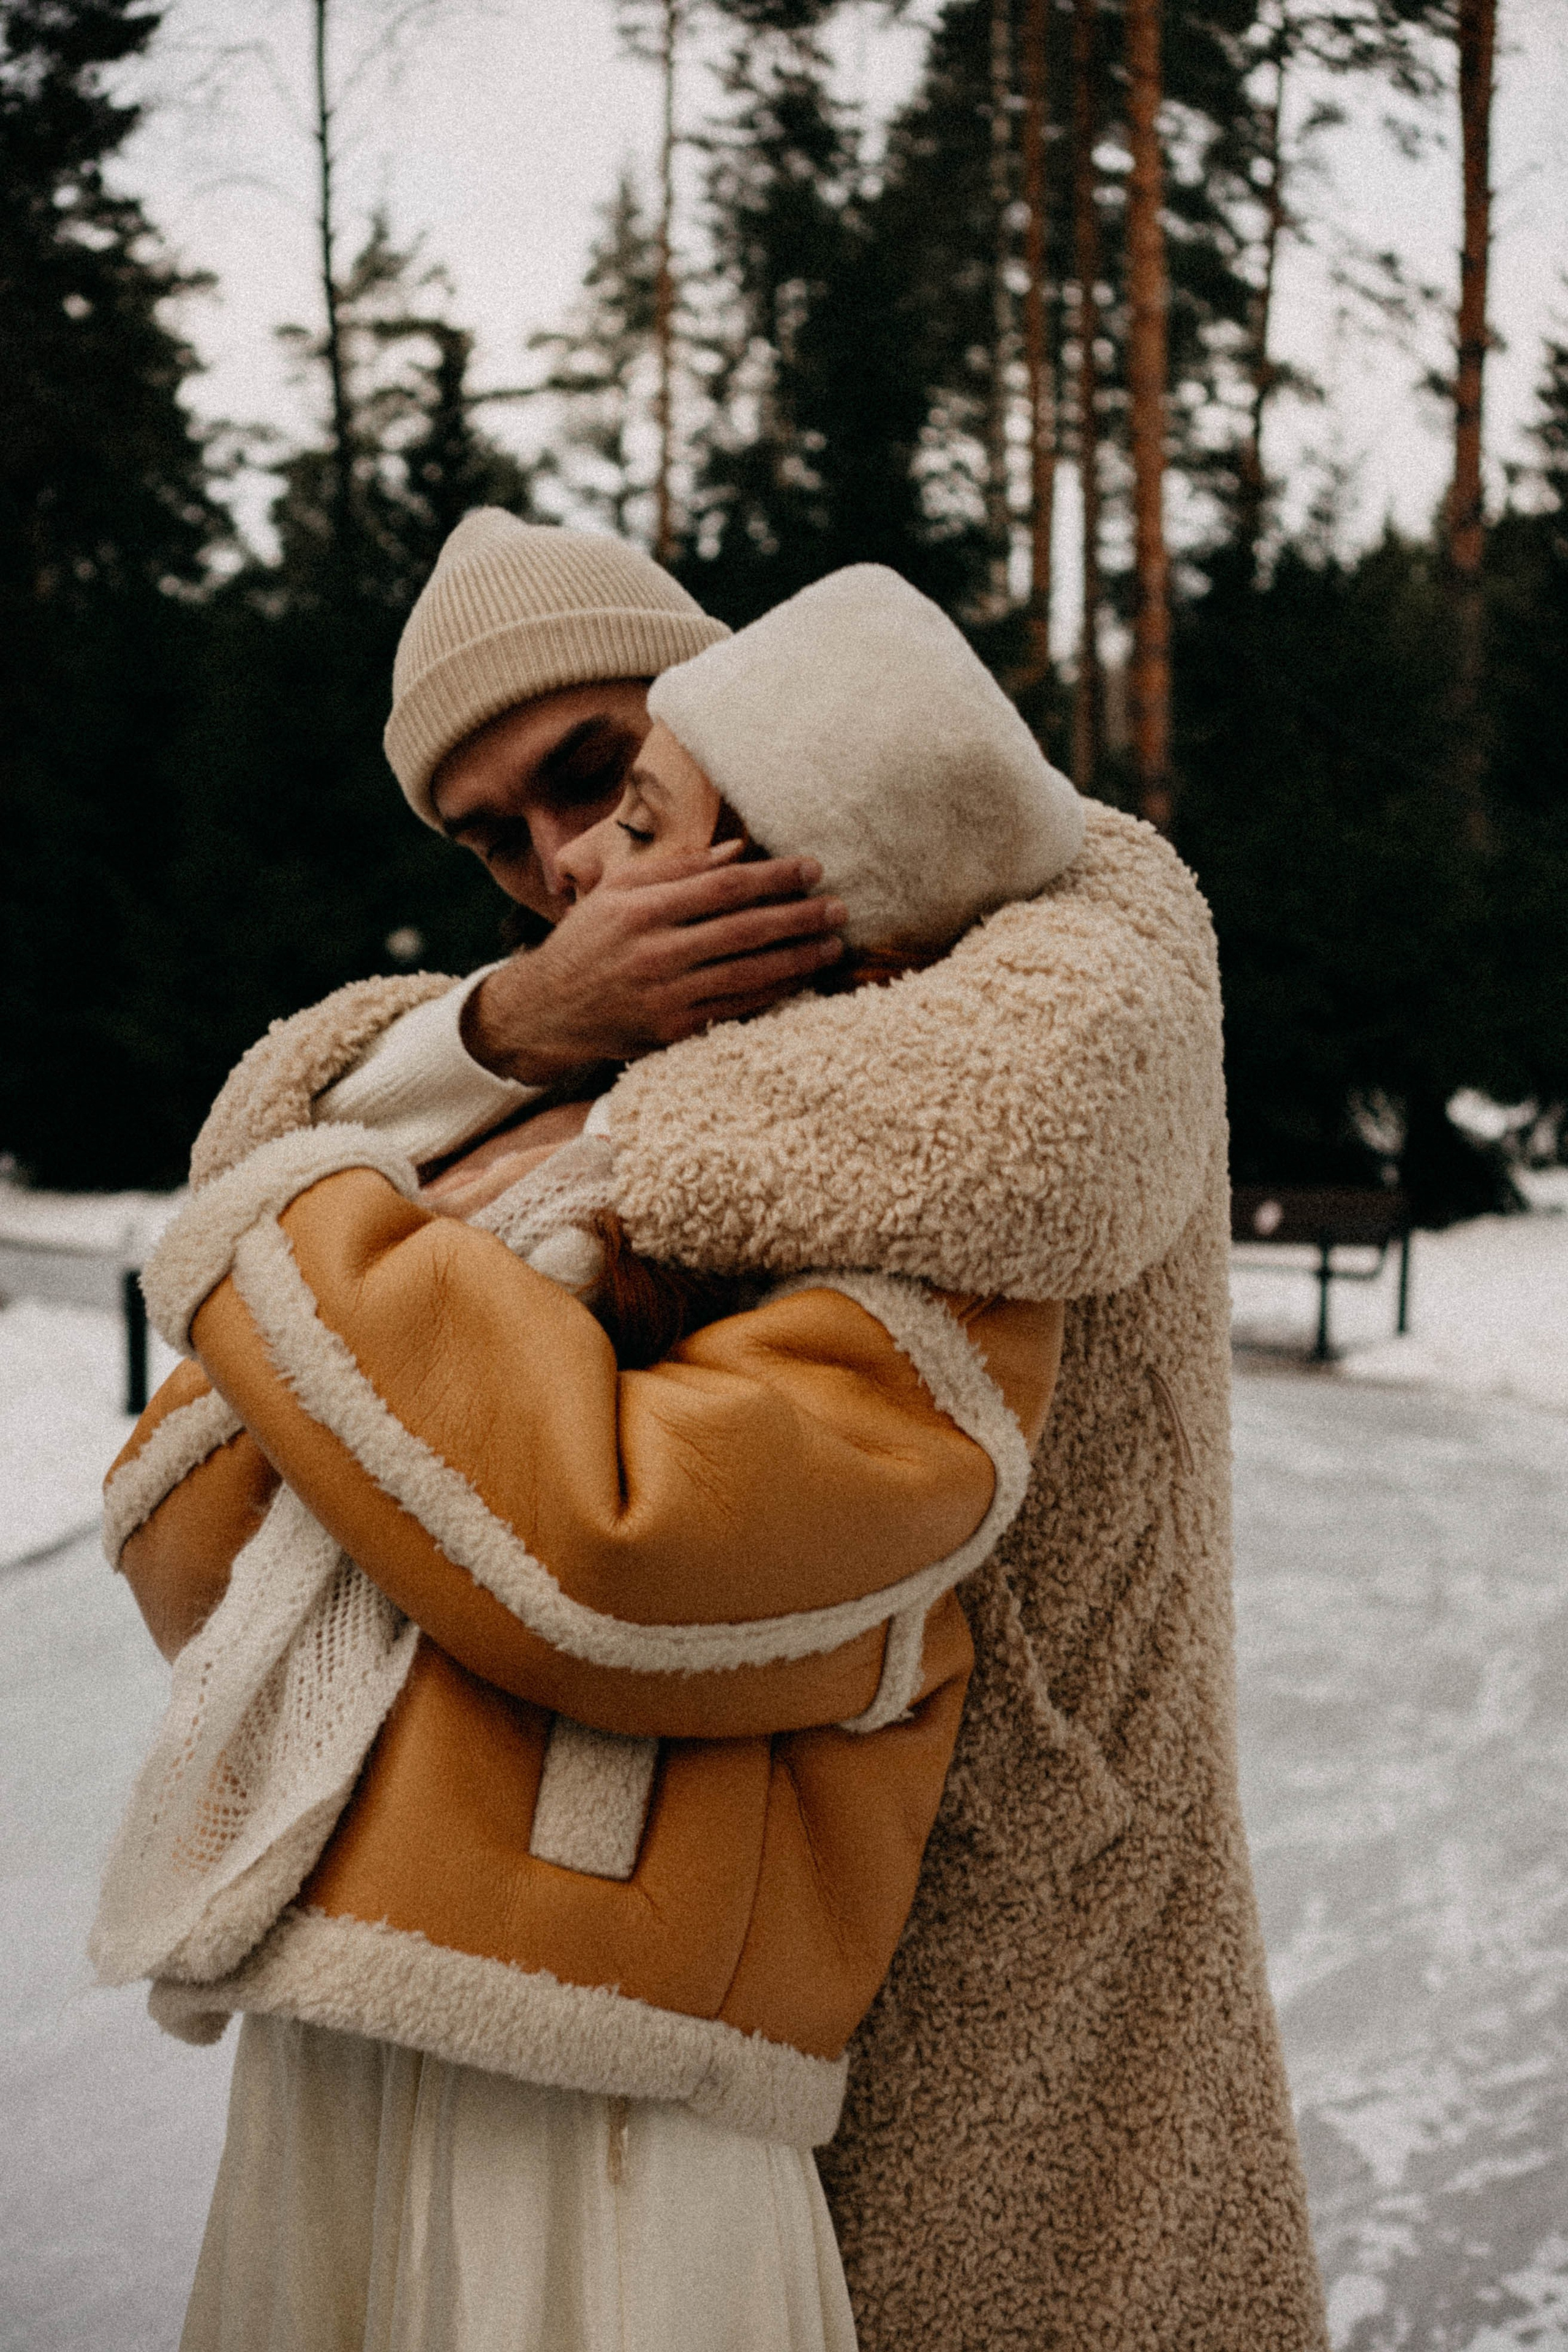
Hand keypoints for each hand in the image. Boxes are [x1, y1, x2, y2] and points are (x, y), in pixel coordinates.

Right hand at [462, 844, 846, 1084]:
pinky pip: (735, 1009)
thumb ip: (678, 869)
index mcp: (642, 908)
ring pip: (747, 973)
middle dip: (799, 917)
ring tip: (832, 945)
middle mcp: (655, 950)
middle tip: (839, 908)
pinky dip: (772, 995)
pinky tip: (800, 981)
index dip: (775, 877)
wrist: (546, 1009)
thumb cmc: (588, 940)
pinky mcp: (671, 1031)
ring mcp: (665, 994)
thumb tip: (739, 850)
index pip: (725, 886)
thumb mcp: (619, 890)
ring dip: (797, 959)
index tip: (812, 869)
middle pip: (745, 929)